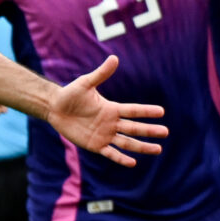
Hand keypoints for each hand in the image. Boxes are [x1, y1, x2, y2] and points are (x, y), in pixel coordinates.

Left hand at [45, 55, 166, 166]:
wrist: (54, 108)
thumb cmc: (70, 94)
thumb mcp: (86, 83)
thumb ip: (101, 73)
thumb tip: (114, 58)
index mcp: (111, 108)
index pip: (133, 111)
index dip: (146, 111)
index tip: (161, 112)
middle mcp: (111, 123)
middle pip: (134, 128)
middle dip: (149, 131)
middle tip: (165, 132)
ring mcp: (104, 135)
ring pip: (127, 142)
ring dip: (142, 146)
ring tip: (157, 149)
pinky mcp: (95, 145)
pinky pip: (111, 153)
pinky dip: (121, 158)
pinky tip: (133, 163)